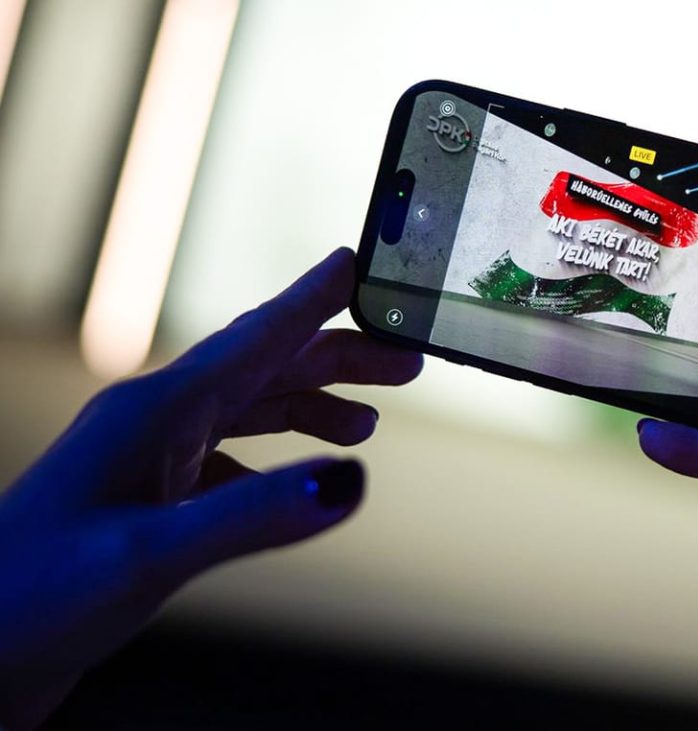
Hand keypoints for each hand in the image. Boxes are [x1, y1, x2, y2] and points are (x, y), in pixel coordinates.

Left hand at [0, 248, 421, 728]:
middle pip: (264, 370)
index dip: (310, 300)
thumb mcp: (148, 553)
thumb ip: (252, 515)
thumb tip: (348, 481)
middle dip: (337, 360)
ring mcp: (149, 461)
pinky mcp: (148, 501)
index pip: (253, 339)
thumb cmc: (31, 597)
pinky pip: (229, 458)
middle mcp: (154, 423)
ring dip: (312, 407)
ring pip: (249, 411)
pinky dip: (276, 458)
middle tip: (407, 362)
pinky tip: (295, 481)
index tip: (357, 264)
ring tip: (367, 422)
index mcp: (154, 412)